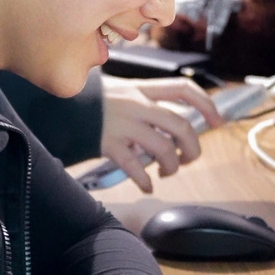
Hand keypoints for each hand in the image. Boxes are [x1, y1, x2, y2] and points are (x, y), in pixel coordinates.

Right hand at [100, 75, 223, 192]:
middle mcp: (136, 105)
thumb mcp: (121, 91)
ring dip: (172, 166)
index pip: (184, 89)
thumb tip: (176, 123)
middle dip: (193, 148)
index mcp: (142, 88)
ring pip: (163, 148)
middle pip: (181, 125)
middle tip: (188, 158)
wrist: (57, 107)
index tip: (217, 121)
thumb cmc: (92, 103)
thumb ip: (146, 101)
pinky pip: (135, 167)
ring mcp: (122, 125)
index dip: (206, 104)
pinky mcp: (108, 144)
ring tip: (166, 173)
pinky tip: (147, 185)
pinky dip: (145, 181)